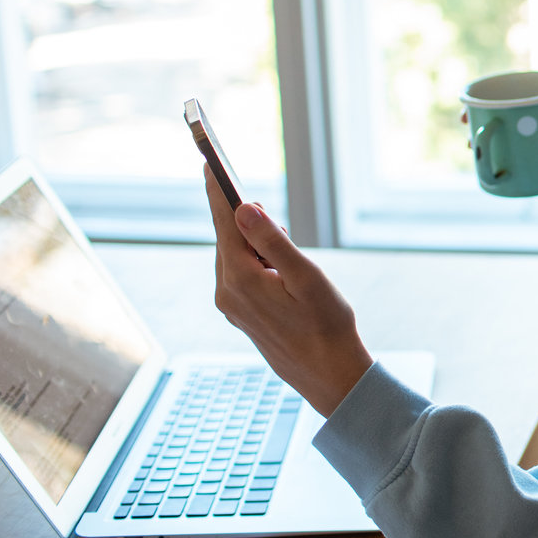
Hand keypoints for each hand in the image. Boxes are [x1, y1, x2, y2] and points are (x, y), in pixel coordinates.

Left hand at [203, 165, 373, 417]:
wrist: (328, 375)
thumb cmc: (326, 325)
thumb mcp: (306, 277)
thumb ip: (273, 241)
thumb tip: (243, 209)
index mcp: (240, 279)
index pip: (225, 222)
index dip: (219, 190)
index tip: (208, 163)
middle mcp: (227, 291)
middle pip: (229, 237)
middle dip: (249, 220)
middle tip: (281, 226)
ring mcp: (231, 304)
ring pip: (236, 256)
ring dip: (258, 244)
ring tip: (289, 258)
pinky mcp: (241, 312)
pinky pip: (241, 273)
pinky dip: (257, 260)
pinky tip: (281, 271)